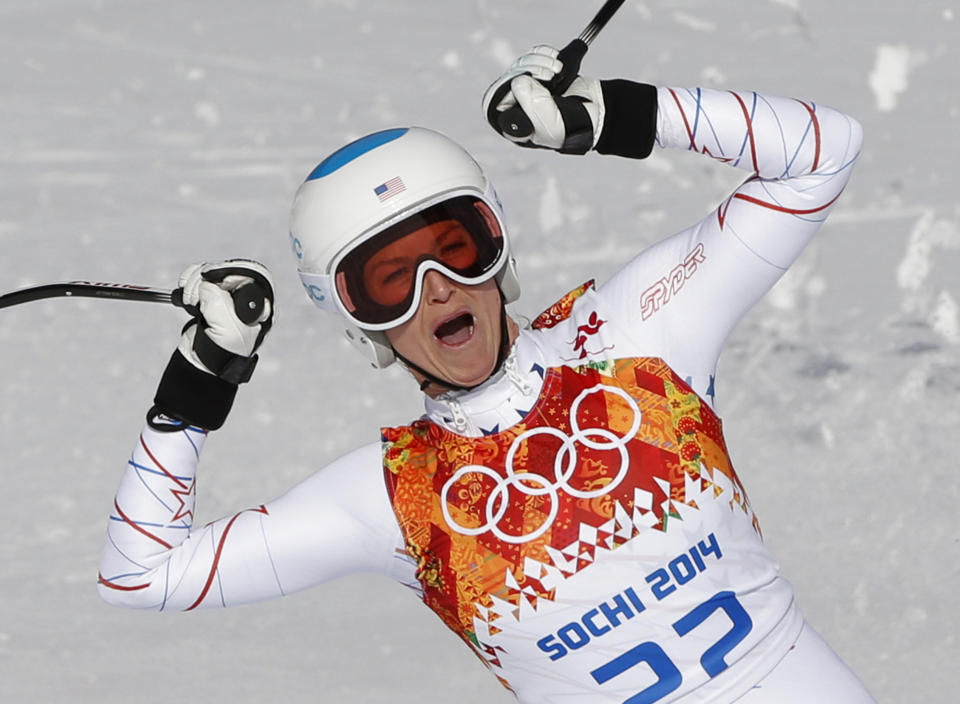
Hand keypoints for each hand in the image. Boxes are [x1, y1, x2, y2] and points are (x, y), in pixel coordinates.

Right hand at [176, 260, 273, 382]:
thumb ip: (218, 299)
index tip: (213, 280)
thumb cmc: (225, 350)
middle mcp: (246, 299)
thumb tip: (207, 283)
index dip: (230, 274)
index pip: (251, 275)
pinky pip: (198, 279)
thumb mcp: (226, 324)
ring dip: (194, 284)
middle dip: (205, 279)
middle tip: (197, 297)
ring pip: (209, 273)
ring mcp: (227, 297)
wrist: (205, 363)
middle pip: (226, 271)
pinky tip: (187, 299)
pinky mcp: (210, 297)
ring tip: (192, 304)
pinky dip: (188, 284)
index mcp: (261, 306)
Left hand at [482, 45, 604, 153]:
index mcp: (516, 125)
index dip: (507, 88)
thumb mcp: (550, 124)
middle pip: (509, 79)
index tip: (526, 83)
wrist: (600, 113)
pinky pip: (535, 56)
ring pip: (522, 65)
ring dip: (540, 61)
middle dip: (530, 70)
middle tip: (549, 76)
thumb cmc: (575, 127)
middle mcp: (519, 107)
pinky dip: (545, 54)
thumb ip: (531, 105)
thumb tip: (517, 81)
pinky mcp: (543, 74)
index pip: (495, 102)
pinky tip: (558, 63)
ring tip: (557, 71)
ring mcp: (531, 89)